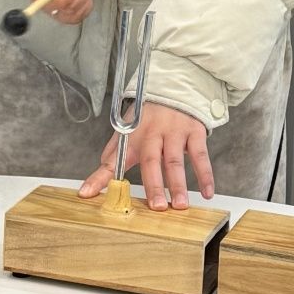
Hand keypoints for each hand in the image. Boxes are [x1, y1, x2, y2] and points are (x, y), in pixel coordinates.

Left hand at [80, 102, 214, 209]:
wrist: (175, 86)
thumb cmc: (149, 114)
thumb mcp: (128, 127)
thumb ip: (115, 153)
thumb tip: (98, 177)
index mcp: (132, 136)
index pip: (112, 159)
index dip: (98, 177)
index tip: (86, 194)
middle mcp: (152, 133)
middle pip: (151, 161)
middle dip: (153, 185)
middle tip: (157, 207)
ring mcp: (174, 131)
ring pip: (175, 160)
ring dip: (178, 184)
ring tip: (180, 204)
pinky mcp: (194, 130)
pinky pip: (201, 154)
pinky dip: (205, 174)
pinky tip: (207, 192)